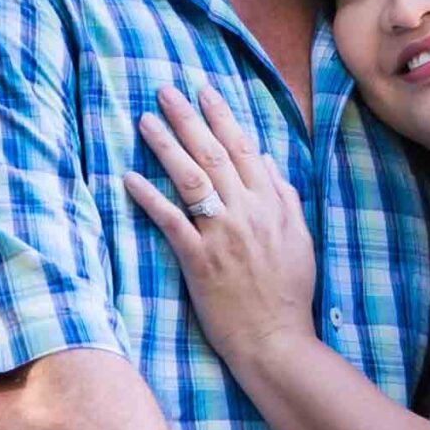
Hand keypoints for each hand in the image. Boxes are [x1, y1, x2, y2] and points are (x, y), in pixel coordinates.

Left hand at [123, 82, 318, 374]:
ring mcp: (222, 235)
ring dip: (167, 146)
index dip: (222, 117)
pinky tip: (130, 178)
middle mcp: (247, 212)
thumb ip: (285, 198)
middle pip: (213, 154)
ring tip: (146, 121)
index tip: (205, 91)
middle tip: (166, 91)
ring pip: (192, 179)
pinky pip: (171, 221)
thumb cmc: (289, 293)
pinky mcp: (199, 260)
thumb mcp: (300, 239)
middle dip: (188, 119)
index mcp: (272, 204)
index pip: (245, 148)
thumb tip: (268, 163)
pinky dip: (150, 198)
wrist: (276, 339)